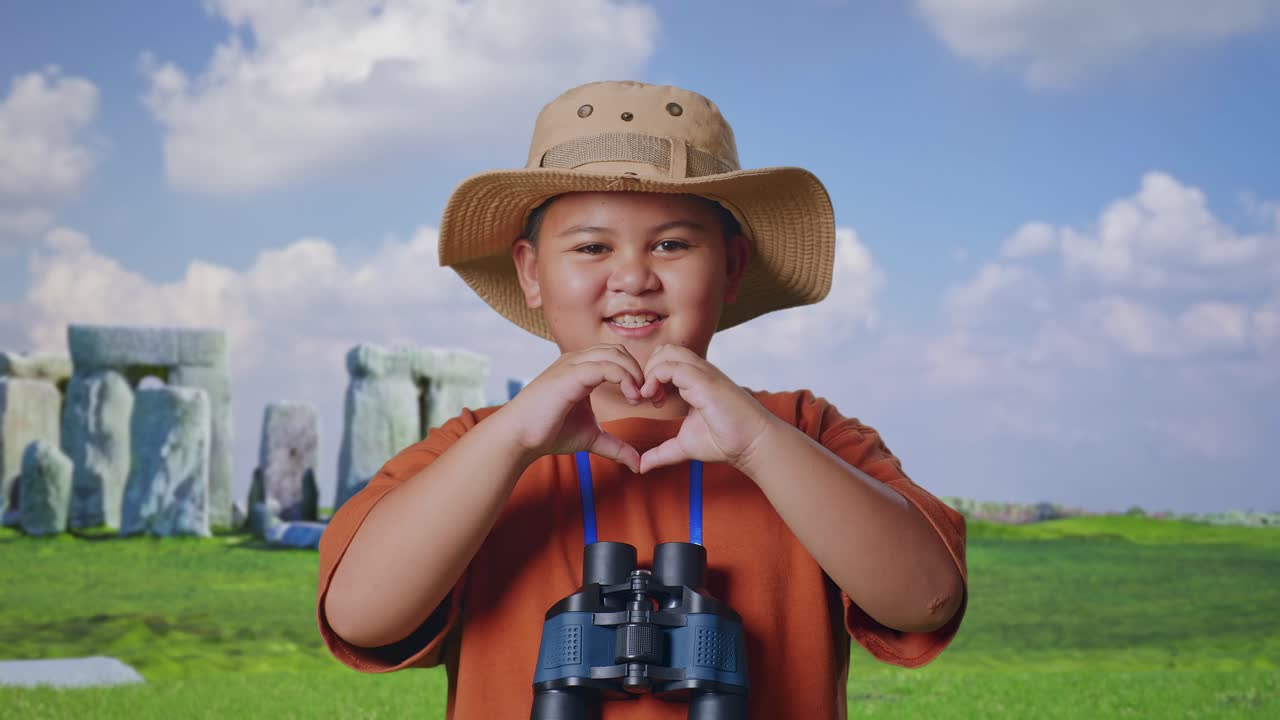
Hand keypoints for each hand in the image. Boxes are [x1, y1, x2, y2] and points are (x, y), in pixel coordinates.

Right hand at [501, 344, 651, 472]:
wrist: (519, 437)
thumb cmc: (548, 433)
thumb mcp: (591, 438)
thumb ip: (615, 446)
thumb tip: (637, 464)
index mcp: (581, 369)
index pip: (617, 358)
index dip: (637, 374)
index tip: (649, 400)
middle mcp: (577, 361)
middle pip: (620, 351)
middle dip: (641, 372)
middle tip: (651, 398)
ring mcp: (572, 364)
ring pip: (614, 354)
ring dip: (634, 374)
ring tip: (639, 398)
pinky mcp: (570, 374)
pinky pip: (605, 366)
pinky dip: (623, 378)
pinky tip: (630, 397)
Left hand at [636, 345, 778, 473]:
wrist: (750, 443)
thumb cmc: (725, 441)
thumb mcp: (684, 446)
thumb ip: (662, 452)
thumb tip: (642, 466)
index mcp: (696, 381)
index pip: (667, 361)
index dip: (651, 376)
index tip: (649, 401)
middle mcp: (699, 372)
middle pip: (664, 350)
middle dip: (648, 369)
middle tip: (647, 397)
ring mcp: (703, 373)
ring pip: (667, 352)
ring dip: (651, 371)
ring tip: (650, 396)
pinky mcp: (703, 380)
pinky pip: (671, 366)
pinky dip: (655, 378)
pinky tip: (656, 399)